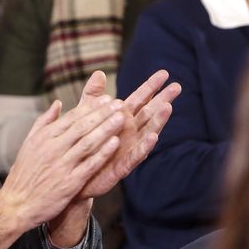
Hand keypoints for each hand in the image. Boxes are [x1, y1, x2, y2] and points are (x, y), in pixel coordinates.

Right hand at [0, 76, 131, 230]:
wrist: (16, 204)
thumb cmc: (24, 174)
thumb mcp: (28, 143)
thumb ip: (44, 122)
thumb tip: (58, 103)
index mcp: (43, 137)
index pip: (71, 117)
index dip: (91, 107)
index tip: (106, 99)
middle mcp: (52, 148)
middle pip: (82, 126)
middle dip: (102, 113)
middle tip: (119, 104)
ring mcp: (61, 165)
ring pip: (88, 142)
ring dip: (106, 129)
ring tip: (121, 118)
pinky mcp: (69, 182)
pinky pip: (90, 164)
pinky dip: (103, 152)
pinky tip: (116, 143)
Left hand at [74, 69, 179, 199]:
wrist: (71, 175)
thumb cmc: (81, 144)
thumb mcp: (84, 116)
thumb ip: (93, 96)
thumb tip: (99, 72)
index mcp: (121, 119)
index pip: (139, 99)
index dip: (151, 86)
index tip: (165, 73)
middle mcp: (129, 133)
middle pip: (149, 113)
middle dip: (162, 100)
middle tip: (177, 86)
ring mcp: (128, 149)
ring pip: (147, 133)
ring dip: (158, 121)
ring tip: (168, 107)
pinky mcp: (121, 166)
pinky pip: (135, 156)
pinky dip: (144, 147)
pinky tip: (153, 137)